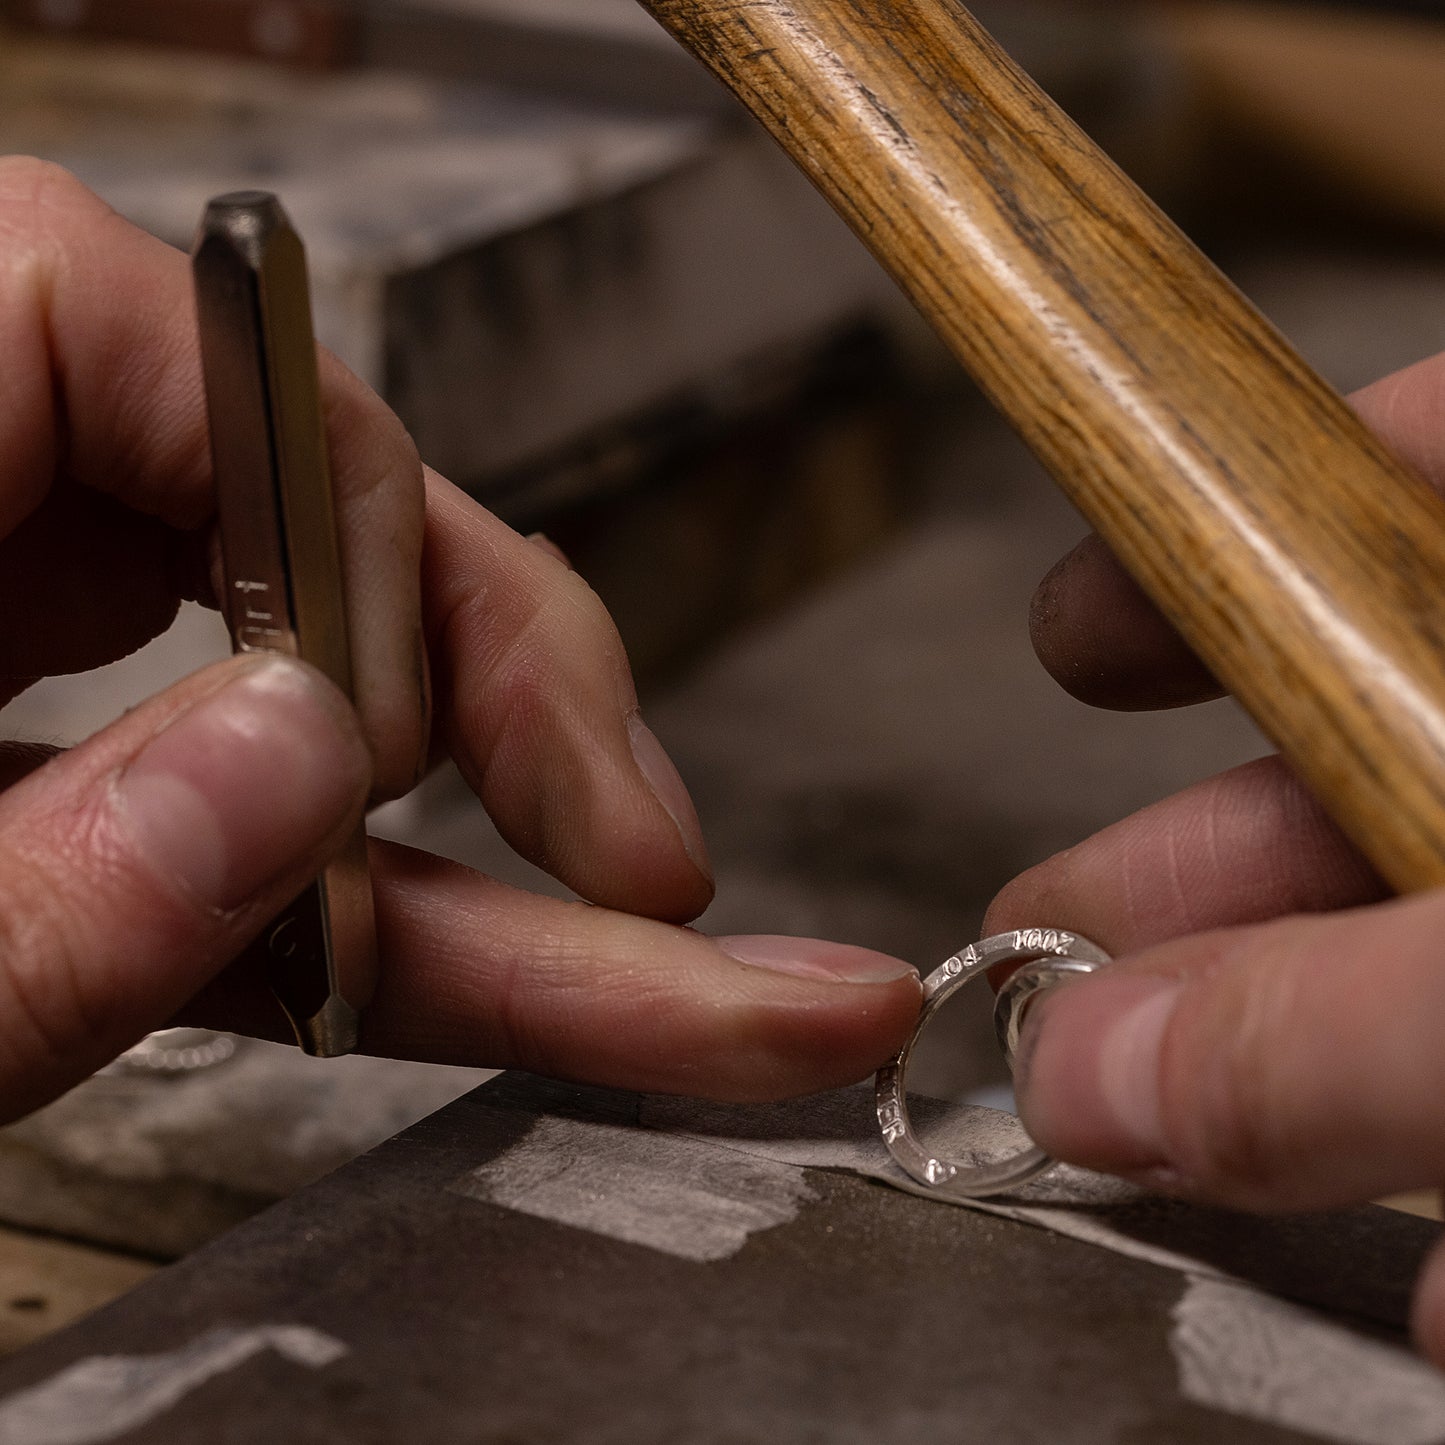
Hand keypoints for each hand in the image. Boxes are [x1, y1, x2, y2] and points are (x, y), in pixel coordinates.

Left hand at [0, 157, 919, 1120]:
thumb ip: (61, 881)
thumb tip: (312, 757)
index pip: (212, 347)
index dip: (368, 515)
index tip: (418, 731)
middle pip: (333, 516)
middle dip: (516, 691)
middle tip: (647, 855)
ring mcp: (38, 659)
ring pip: (339, 721)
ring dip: (517, 875)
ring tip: (707, 979)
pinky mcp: (79, 805)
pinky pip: (274, 850)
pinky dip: (410, 944)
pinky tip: (588, 1011)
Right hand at [986, 347, 1444, 1361]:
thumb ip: (1344, 1026)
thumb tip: (1096, 1078)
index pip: (1401, 469)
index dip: (1214, 521)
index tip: (1080, 630)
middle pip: (1378, 722)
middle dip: (1199, 856)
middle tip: (1052, 934)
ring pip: (1439, 910)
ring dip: (1318, 1038)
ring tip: (1186, 1124)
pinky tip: (1432, 1261)